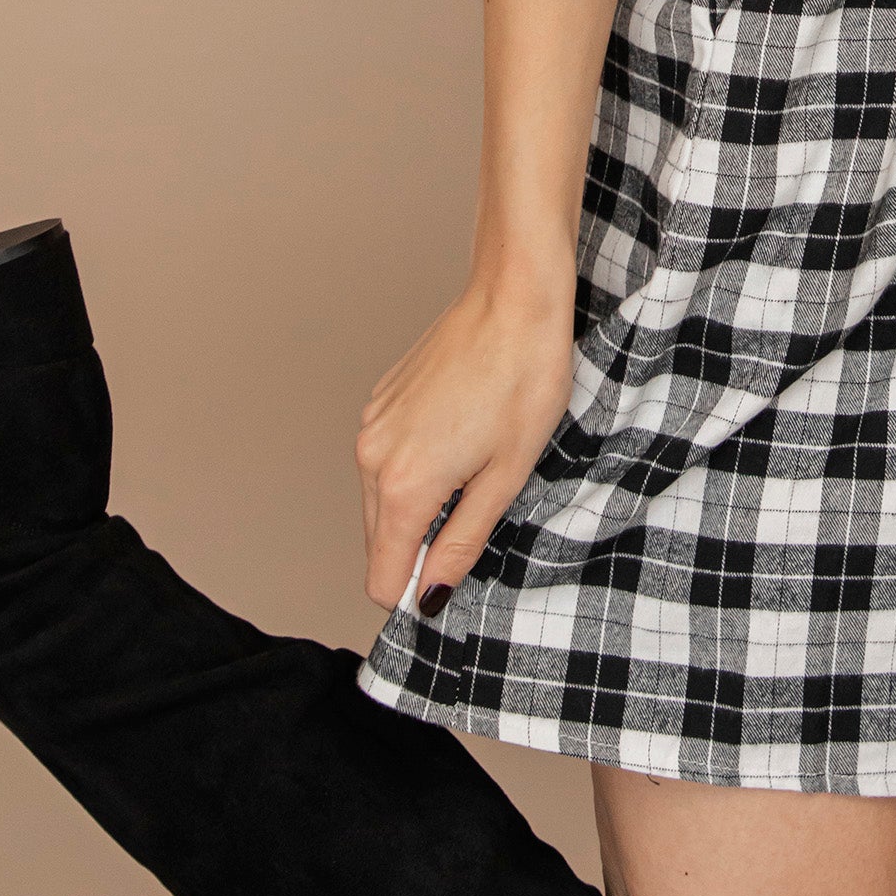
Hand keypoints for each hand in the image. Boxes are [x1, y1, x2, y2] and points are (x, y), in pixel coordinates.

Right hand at [355, 278, 573, 613]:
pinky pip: (386, 460)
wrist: (513, 300)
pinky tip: (459, 437)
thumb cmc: (523, 381)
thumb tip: (432, 595)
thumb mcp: (506, 476)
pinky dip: (415, 466)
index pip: (382, 578)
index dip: (416, 591)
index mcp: (404, 485)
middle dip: (420, 549)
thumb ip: (462, 542)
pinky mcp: (380, 402)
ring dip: (419, 505)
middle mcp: (372, 457)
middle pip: (380, 542)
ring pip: (381, 501)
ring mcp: (371, 425)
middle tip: (476, 517)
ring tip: (473, 469)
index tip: (453, 578)